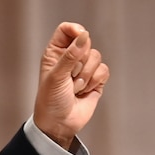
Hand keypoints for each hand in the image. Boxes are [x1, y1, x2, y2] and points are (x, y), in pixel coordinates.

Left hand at [32, 22, 109, 150]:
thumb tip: (83, 36)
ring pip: (96, 57)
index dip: (75, 30)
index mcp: (55, 52)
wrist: (60, 124)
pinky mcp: (96, 80)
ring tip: (75, 88)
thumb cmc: (50, 100)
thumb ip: (70, 55)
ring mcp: (84, 68)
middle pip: (86, 43)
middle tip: (69, 77)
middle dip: (80, 62)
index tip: (80, 36)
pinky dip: (95, 82)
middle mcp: (70, 57)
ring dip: (86, 76)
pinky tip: (84, 92)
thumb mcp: (56, 76)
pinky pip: (104, 70)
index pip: (67, 30)